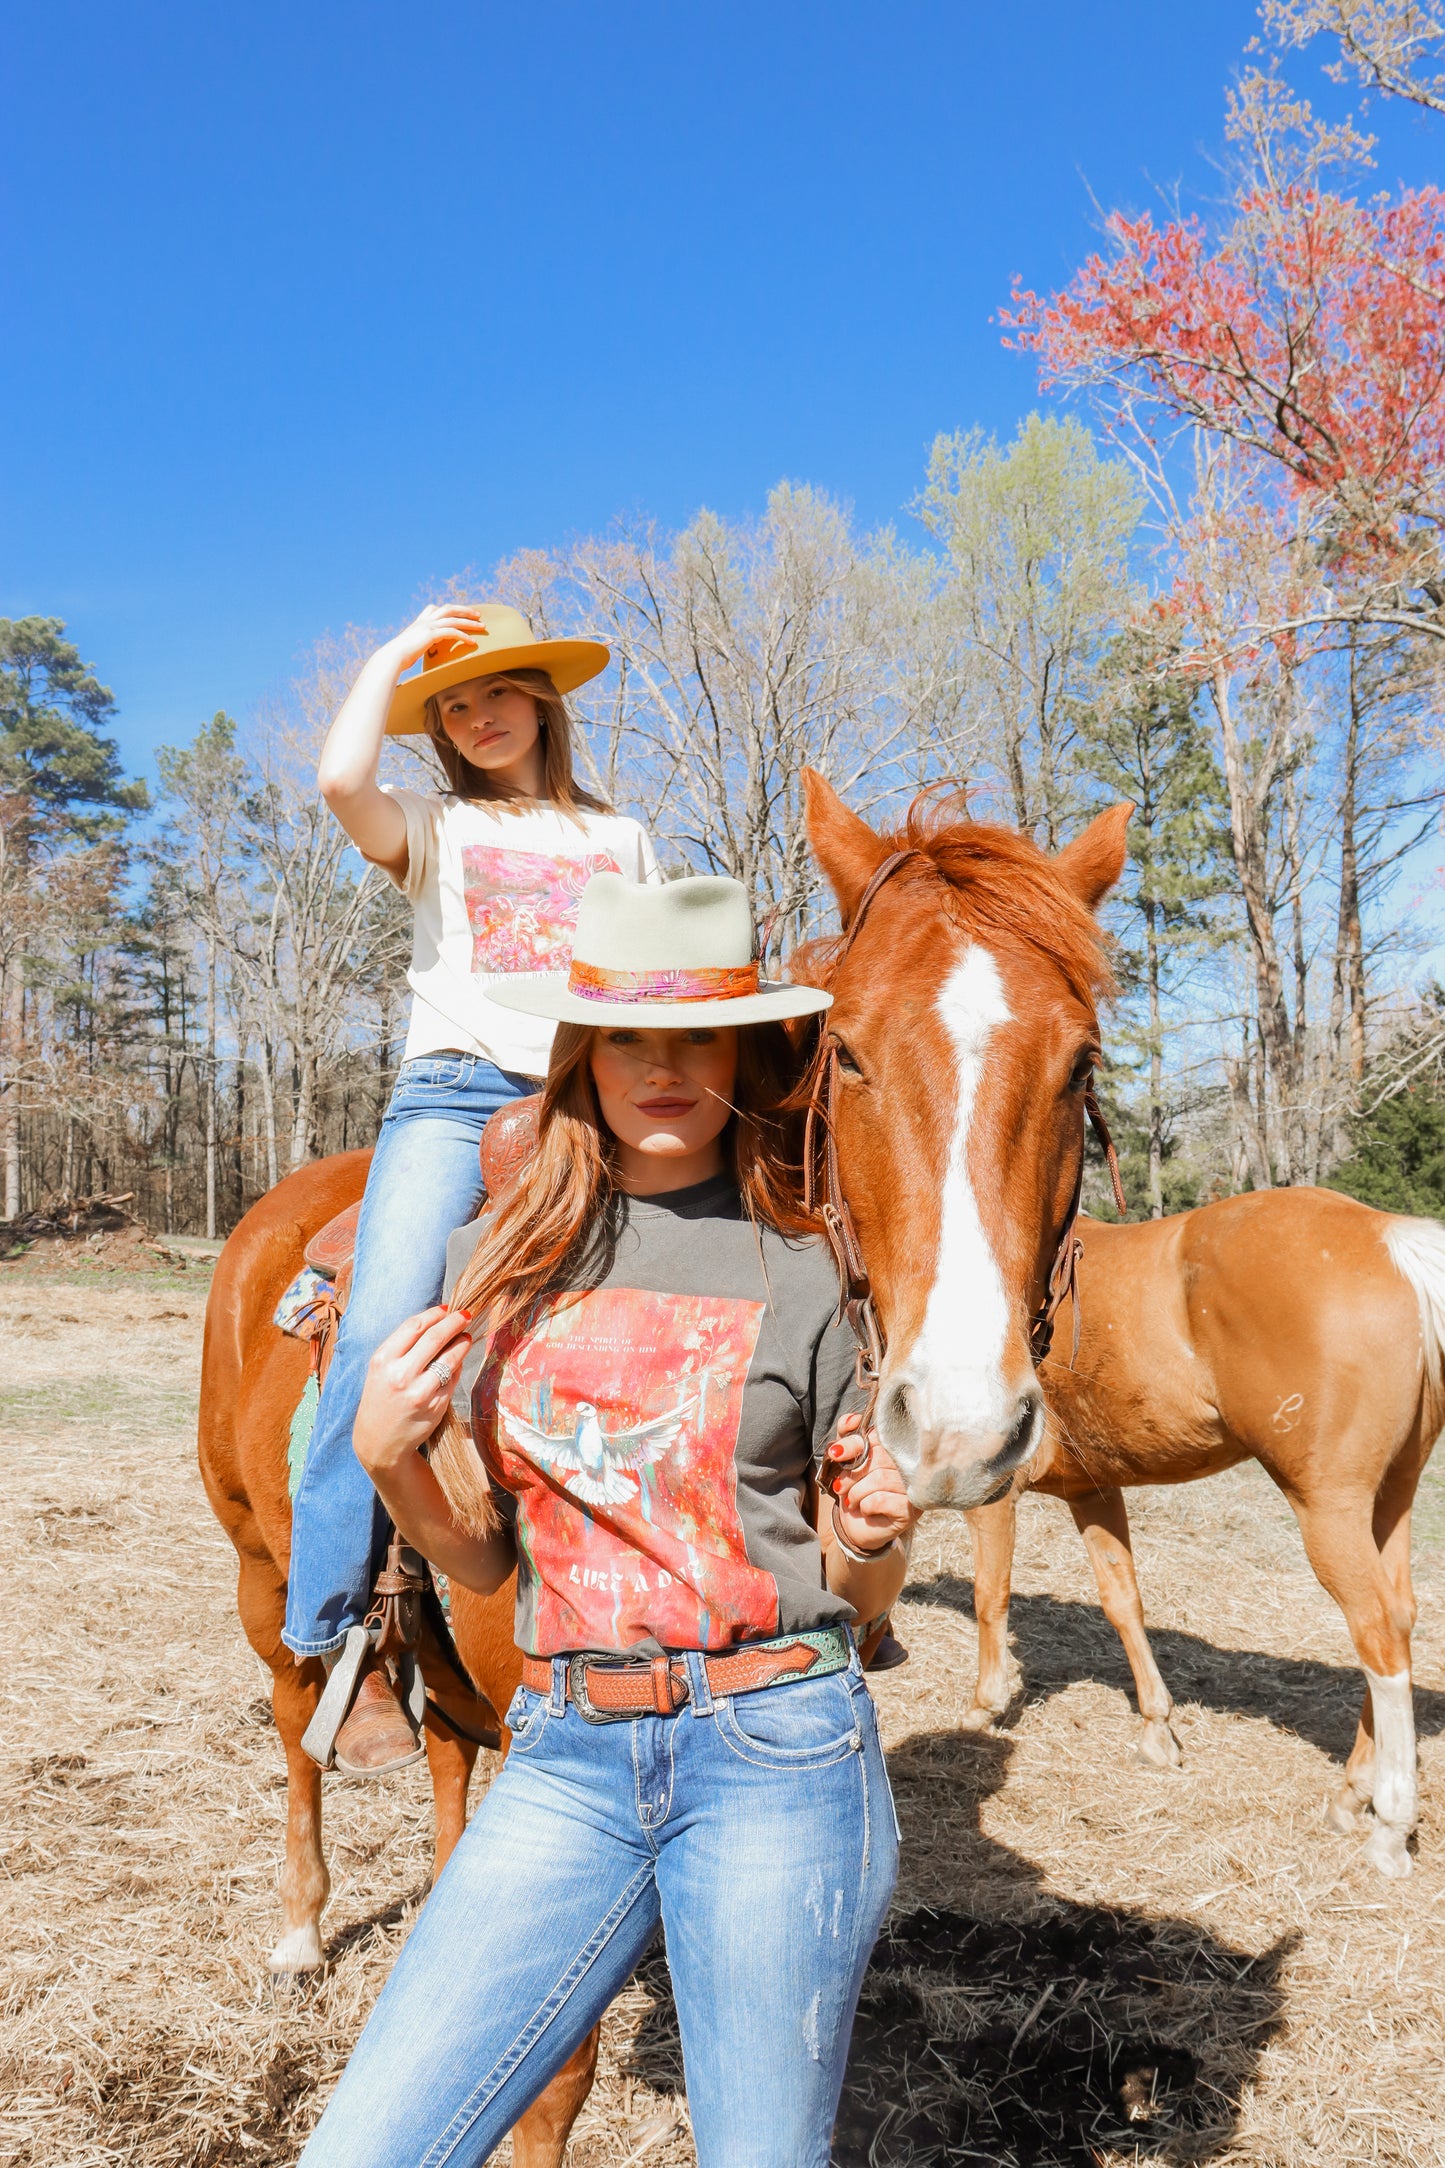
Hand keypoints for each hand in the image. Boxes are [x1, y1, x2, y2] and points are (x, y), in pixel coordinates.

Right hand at [353, 1306, 472, 1479]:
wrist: (379, 1441)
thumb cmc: (381, 1397)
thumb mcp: (382, 1369)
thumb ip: (404, 1347)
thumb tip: (439, 1322)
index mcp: (383, 1360)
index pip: (414, 1326)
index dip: (435, 1314)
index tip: (446, 1308)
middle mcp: (400, 1375)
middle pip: (435, 1338)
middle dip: (454, 1322)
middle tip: (465, 1314)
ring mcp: (420, 1392)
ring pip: (450, 1358)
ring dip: (462, 1343)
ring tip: (466, 1337)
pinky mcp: (436, 1407)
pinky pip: (452, 1379)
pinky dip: (457, 1367)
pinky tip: (457, 1362)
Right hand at [382, 603, 487, 676]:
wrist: (393, 657)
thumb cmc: (399, 656)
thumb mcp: (409, 647)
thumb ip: (416, 645)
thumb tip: (417, 652)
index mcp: (419, 622)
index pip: (434, 608)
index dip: (448, 609)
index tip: (459, 612)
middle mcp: (425, 621)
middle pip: (449, 608)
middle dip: (464, 610)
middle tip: (478, 615)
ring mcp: (428, 626)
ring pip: (454, 619)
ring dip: (469, 622)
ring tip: (482, 626)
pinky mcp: (431, 635)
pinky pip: (452, 632)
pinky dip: (463, 636)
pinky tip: (472, 642)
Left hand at [824, 1413, 915, 1556]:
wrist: (856, 1526)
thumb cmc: (855, 1490)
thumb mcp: (846, 1462)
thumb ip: (847, 1438)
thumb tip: (852, 1420)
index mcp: (896, 1449)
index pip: (878, 1436)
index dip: (854, 1443)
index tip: (835, 1453)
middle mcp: (910, 1465)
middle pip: (879, 1457)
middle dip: (852, 1473)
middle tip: (840, 1485)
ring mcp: (914, 1488)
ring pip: (880, 1479)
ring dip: (857, 1491)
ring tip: (851, 1500)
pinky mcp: (911, 1510)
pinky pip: (882, 1499)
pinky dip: (866, 1504)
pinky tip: (865, 1509)